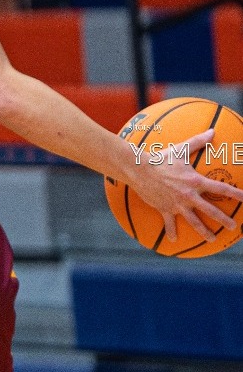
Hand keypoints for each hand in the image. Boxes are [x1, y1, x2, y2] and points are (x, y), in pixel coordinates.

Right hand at [127, 128, 242, 242]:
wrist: (139, 169)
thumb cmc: (161, 158)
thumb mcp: (181, 149)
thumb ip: (198, 142)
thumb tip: (212, 131)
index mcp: (196, 181)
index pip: (221, 189)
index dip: (236, 194)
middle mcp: (189, 195)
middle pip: (211, 210)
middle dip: (224, 220)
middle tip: (234, 226)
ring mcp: (177, 204)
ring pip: (194, 221)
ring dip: (204, 231)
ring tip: (212, 239)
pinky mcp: (165, 208)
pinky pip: (169, 223)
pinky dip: (172, 232)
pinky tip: (174, 241)